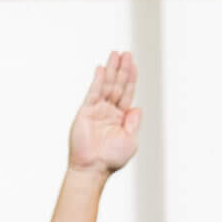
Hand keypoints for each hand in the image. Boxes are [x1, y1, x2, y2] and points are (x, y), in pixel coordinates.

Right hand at [67, 51, 141, 172]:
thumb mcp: (130, 140)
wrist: (93, 167)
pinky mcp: (85, 112)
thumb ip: (134, 122)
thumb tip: (136, 107)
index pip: (127, 93)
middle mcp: (108, 111)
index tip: (133, 64)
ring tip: (115, 54)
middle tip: (126, 53)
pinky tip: (101, 69)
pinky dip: (97, 80)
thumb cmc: (111, 158)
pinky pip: (93, 92)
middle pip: (117, 85)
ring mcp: (96, 110)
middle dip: (122, 69)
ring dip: (111, 70)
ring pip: (106, 85)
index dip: (131, 78)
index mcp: (120, 118)